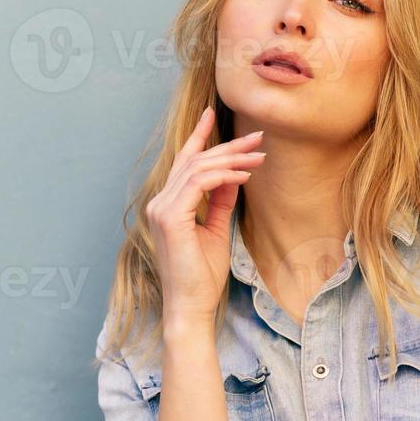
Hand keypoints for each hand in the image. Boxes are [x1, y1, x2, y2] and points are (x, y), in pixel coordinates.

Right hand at [146, 106, 266, 324]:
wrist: (191, 305)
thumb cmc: (202, 275)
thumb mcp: (215, 230)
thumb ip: (219, 201)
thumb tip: (232, 176)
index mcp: (167, 205)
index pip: (183, 163)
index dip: (198, 137)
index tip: (212, 115)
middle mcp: (160, 202)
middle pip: (194, 161)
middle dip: (228, 146)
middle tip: (258, 137)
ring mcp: (161, 208)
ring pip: (198, 167)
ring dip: (232, 158)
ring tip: (259, 156)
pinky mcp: (170, 216)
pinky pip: (200, 183)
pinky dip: (224, 175)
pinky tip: (245, 175)